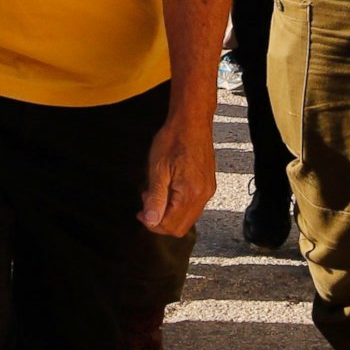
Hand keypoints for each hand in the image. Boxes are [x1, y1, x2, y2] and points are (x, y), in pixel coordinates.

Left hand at [140, 112, 216, 237]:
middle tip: (147, 204)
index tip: (141, 211)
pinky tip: (168, 189)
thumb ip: (156, 198)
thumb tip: (151, 221)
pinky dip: (178, 205)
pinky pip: (193, 206)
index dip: (152, 223)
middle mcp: (203, 196)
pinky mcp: (208, 185)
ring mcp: (207, 191)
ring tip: (156, 193)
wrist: (192, 122)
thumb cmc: (173, 140)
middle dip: (161, 221)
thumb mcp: (158, 170)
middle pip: (181, 227)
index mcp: (190, 194)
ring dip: (169, 213)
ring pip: (188, 218)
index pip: (170, 225)